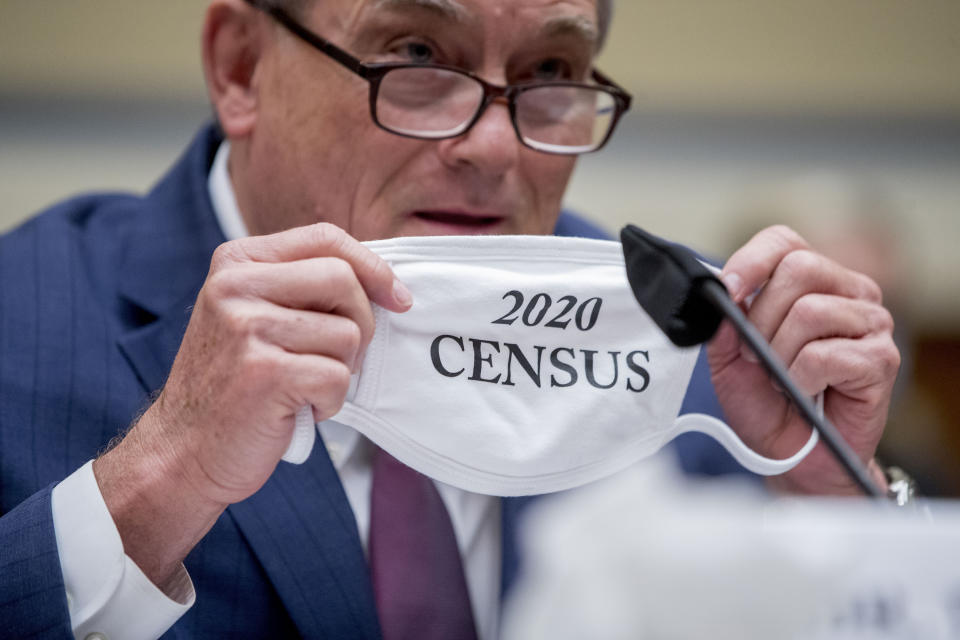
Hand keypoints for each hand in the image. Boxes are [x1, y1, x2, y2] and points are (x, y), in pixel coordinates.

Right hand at [93, 223, 411, 587]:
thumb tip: (383, 281)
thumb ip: (302, 288)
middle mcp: (236, 286)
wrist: (182, 451)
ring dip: (340, 371)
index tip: (397, 297)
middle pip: (343, 280)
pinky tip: (298, 409)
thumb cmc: (233, 385)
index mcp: (237, 262)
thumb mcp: (253, 316)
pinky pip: (337, 378)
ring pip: (347, 333)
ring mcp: (247, 327)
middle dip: (362, 324)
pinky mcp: (264, 372)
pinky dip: (329, 402)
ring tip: (304, 387)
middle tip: (340, 358)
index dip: (373, 266)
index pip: (325, 238)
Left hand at [706, 225, 899, 495]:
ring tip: (780, 378)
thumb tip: (722, 296)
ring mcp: (870, 323)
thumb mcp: (728, 361)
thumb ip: (724, 327)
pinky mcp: (881, 359)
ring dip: (779, 354)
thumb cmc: (768, 403)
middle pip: (799, 268)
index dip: (752, 260)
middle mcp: (848, 292)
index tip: (728, 289)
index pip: (784, 241)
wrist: (793, 455)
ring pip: (810, 312)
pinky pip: (826, 354)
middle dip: (762, 317)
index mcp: (811, 282)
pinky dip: (801, 377)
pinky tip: (804, 390)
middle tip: (753, 355)